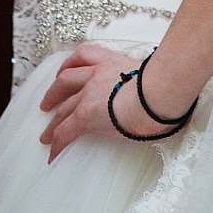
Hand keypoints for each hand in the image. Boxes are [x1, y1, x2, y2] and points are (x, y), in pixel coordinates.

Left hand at [38, 43, 166, 161]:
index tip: (64, 72)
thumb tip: (159, 95)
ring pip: (62, 108)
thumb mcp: (155, 76)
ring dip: (53, 122)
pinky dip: (57, 143)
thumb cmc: (165, 84)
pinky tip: (53, 154)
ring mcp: (88, 94)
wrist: (157, 91)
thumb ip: (148, 83)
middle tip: (47, 103)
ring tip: (46, 134)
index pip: (85, 57)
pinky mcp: (84, 115)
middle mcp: (96, 74)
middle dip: (54, 93)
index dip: (71, 65)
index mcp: (113, 62)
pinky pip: (65, 132)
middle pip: (66, 82)